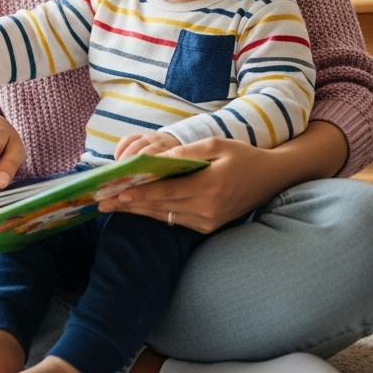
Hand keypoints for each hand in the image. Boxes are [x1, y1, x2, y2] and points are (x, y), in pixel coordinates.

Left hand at [95, 122, 347, 232]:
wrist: (271, 179)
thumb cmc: (244, 157)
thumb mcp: (218, 145)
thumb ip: (188, 153)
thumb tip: (160, 159)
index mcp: (209, 187)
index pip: (166, 193)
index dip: (139, 194)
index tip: (116, 193)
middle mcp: (207, 210)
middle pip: (159, 208)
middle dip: (128, 204)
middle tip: (101, 202)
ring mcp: (208, 222)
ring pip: (164, 216)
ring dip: (137, 211)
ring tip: (111, 206)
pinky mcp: (208, 227)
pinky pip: (175, 220)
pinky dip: (154, 213)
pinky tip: (136, 207)